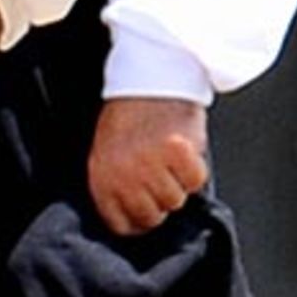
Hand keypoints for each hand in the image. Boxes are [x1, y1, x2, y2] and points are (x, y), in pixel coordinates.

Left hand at [87, 96, 209, 234]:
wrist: (149, 71)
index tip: (146, 202)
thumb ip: (116, 185)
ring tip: (166, 152)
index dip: (139, 217)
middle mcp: (124, 175)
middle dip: (159, 197)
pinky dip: (194, 166)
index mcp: (101, 176)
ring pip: (176, 200)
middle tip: (158, 168)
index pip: (122, 225)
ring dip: (177, 181)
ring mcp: (149, 165)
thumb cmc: (129, 109)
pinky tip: (182, 144)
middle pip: (153, 216)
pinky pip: (195, 180)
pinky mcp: (176, 152)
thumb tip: (132, 221)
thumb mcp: (108, 149)